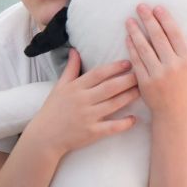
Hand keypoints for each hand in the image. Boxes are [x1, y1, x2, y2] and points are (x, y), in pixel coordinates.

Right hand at [23, 49, 138, 157]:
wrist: (45, 136)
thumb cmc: (53, 109)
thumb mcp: (59, 86)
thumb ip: (70, 68)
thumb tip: (74, 50)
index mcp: (75, 88)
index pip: (98, 74)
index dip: (114, 67)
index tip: (128, 62)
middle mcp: (82, 101)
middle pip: (109, 87)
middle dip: (127, 80)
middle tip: (142, 74)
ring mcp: (88, 117)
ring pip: (113, 105)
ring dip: (129, 97)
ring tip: (142, 90)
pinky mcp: (91, 133)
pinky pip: (111, 127)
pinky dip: (123, 123)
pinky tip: (134, 119)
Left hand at [125, 4, 186, 115]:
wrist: (174, 113)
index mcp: (186, 61)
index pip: (174, 34)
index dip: (165, 19)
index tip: (157, 8)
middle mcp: (172, 66)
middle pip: (157, 37)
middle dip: (148, 19)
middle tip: (140, 6)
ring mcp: (157, 74)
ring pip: (144, 48)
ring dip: (135, 32)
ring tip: (129, 20)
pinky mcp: (144, 82)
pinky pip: (136, 61)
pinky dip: (131, 48)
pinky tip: (127, 37)